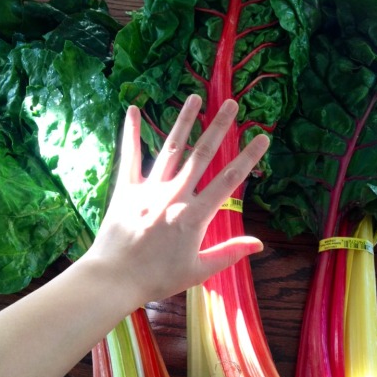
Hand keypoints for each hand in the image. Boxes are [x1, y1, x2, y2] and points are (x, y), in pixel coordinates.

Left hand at [85, 94, 269, 306]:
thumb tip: (260, 243)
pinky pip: (130, 156)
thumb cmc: (158, 278)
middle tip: (231, 103)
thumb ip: (229, 253)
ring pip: (172, 148)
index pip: (229, 180)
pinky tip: (131, 109)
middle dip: (219, 127)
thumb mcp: (198, 271)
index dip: (248, 158)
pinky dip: (131, 133)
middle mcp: (174, 194)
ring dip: (184, 121)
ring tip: (195, 98)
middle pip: (202, 155)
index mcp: (195, 215)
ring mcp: (149, 188)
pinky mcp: (127, 188)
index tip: (262, 137)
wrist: (114, 278)